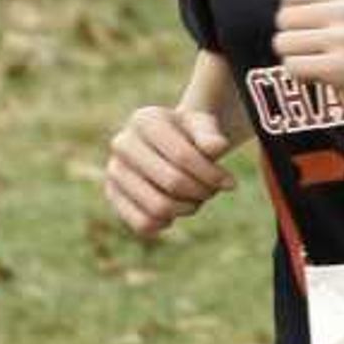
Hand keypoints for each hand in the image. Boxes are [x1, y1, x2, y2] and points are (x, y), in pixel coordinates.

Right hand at [103, 103, 237, 238]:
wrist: (166, 143)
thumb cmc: (188, 135)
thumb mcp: (203, 126)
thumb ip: (210, 134)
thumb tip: (217, 147)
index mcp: (145, 120)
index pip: (183, 156)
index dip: (212, 175)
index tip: (230, 183)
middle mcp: (122, 143)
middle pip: (173, 182)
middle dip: (201, 192)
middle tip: (212, 191)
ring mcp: (114, 171)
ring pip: (158, 207)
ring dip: (187, 209)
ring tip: (196, 200)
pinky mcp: (113, 195)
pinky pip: (143, 224)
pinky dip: (166, 222)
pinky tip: (175, 210)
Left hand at [273, 0, 343, 145]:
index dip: (294, 15)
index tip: (315, 31)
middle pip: (283, 19)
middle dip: (294, 40)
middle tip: (321, 53)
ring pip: (284, 44)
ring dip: (297, 60)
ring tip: (324, 65)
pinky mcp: (341, 68)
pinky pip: (293, 67)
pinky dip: (303, 77)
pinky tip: (325, 79)